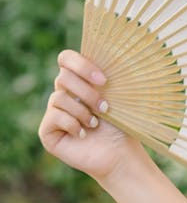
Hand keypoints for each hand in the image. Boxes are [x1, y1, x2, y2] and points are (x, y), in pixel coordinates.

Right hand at [38, 50, 139, 182]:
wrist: (120, 154)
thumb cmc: (123, 125)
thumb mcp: (120, 96)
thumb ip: (112, 73)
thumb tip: (120, 47)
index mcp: (79, 81)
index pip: (66, 59)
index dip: (81, 64)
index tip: (103, 79)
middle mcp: (63, 94)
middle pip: (63, 77)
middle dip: (87, 93)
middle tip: (105, 108)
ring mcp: (53, 113)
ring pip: (58, 98)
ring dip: (82, 112)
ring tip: (95, 124)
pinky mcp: (47, 131)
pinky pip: (53, 117)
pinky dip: (73, 125)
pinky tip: (83, 135)